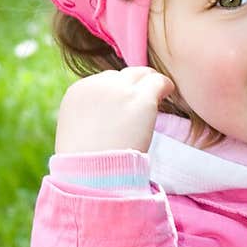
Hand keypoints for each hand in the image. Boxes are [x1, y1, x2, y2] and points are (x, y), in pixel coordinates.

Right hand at [54, 67, 175, 154]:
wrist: (93, 172)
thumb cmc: (87, 163)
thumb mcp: (78, 132)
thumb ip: (91, 117)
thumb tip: (107, 120)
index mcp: (78, 92)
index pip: (103, 82)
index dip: (118, 93)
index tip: (126, 107)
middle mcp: (97, 85)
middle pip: (122, 76)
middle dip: (133, 87)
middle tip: (144, 102)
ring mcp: (120, 90)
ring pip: (141, 74)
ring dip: (149, 85)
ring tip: (158, 96)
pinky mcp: (140, 98)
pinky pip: (159, 81)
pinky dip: (165, 86)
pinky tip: (168, 93)